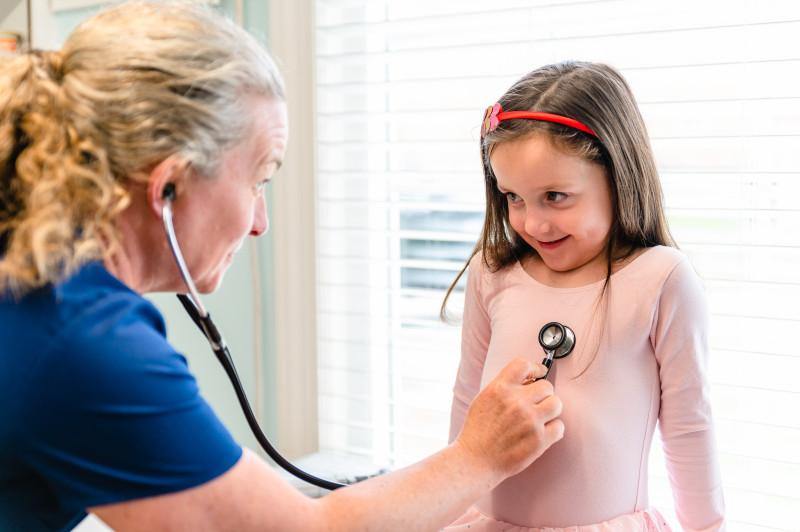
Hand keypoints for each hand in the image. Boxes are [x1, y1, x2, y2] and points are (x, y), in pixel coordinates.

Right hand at [453, 357, 563, 478]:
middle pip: (546, 385)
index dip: (534, 368)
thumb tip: (528, 378)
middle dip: (542, 394)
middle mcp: (516, 402)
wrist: (475, 460)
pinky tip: (542, 433)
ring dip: (550, 410)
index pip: (524, 364)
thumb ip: (504, 386)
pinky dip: (553, 430)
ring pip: (557, 404)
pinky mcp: (539, 440)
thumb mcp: (483, 398)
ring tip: (540, 417)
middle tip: (535, 404)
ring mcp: (530, 421)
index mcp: (500, 389)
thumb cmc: (477, 431)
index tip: (537, 374)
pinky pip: (560, 427)